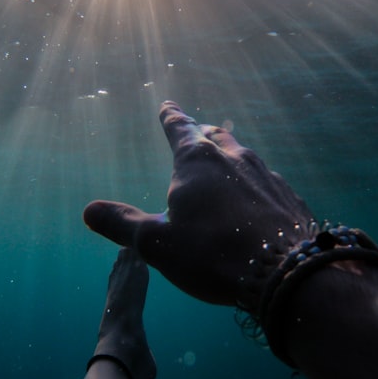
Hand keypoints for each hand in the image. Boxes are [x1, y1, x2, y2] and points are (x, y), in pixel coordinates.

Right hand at [84, 101, 316, 306]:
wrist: (285, 272)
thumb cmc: (212, 254)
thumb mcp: (157, 244)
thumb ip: (123, 224)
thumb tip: (88, 211)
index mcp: (197, 161)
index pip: (179, 129)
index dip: (170, 117)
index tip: (167, 105)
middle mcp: (234, 158)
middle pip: (215, 136)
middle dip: (202, 133)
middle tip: (196, 131)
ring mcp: (268, 176)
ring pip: (244, 156)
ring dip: (230, 157)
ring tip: (224, 165)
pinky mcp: (289, 197)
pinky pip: (266, 182)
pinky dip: (253, 184)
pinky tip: (254, 201)